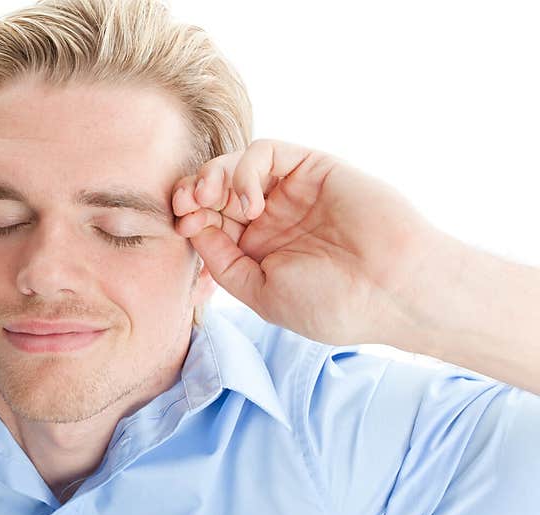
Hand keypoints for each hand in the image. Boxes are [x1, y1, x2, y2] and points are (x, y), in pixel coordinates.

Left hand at [172, 138, 447, 345]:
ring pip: (234, 166)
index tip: (180, 224)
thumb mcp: (262, 293)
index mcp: (258, 251)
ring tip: (211, 199)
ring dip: (212, 176)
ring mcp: (291, 192)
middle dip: (191, 191)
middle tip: (184, 204)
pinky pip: (265, 153)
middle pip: (214, 190)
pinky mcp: (312, 168)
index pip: (209, 222)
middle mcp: (272, 219)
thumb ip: (224, 262)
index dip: (187, 217)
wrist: (393, 290)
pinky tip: (252, 202)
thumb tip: (192, 230)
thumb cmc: (333, 303)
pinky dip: (245, 170)